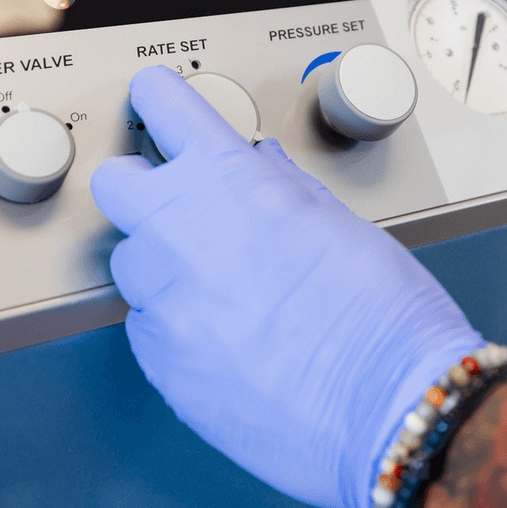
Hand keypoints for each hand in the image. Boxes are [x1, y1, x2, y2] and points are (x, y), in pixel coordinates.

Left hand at [90, 66, 481, 507]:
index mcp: (234, 181)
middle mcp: (182, 233)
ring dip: (162, 261)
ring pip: (129, 262)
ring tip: (219, 284)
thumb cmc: (386, 317)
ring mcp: (164, 301)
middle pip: (117, 183)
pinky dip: (175, 322)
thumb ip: (286, 188)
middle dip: (144, 186)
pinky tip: (225, 333)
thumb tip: (262, 168)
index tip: (157, 100)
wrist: (389, 409)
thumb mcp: (343, 225)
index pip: (165, 106)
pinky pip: (146, 325)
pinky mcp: (160, 363)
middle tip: (181, 202)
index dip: (160, 98)